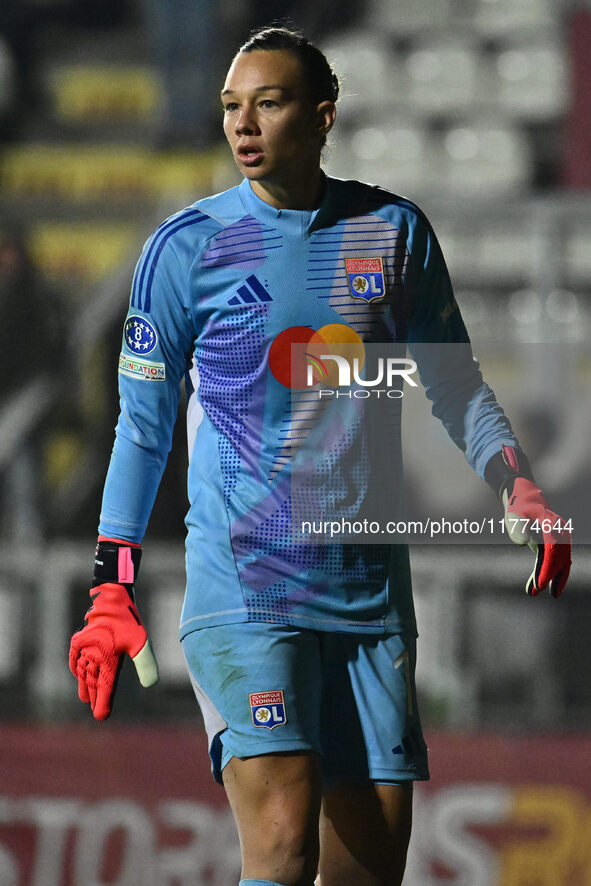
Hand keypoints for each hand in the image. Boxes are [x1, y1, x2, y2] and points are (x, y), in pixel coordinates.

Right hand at [69, 582, 158, 719]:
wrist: (111, 598)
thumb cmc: (128, 621)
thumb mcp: (141, 642)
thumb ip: (146, 664)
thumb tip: (152, 685)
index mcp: (107, 661)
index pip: (104, 689)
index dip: (103, 704)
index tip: (101, 717)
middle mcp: (92, 657)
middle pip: (93, 683)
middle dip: (95, 697)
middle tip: (95, 710)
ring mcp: (84, 648)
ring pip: (84, 672)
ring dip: (85, 686)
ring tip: (86, 698)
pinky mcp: (80, 638)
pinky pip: (75, 658)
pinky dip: (76, 667)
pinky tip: (78, 674)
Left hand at [503, 477, 571, 597]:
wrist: (524, 496)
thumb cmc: (519, 506)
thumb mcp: (514, 515)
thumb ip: (518, 528)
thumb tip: (523, 543)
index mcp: (550, 523)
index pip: (552, 550)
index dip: (547, 569)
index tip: (540, 584)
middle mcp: (559, 530)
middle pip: (560, 558)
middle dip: (551, 577)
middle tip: (537, 591)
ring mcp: (559, 536)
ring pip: (561, 561)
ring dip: (554, 578)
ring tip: (541, 593)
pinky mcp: (555, 541)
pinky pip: (554, 559)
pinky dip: (549, 572)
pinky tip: (537, 584)